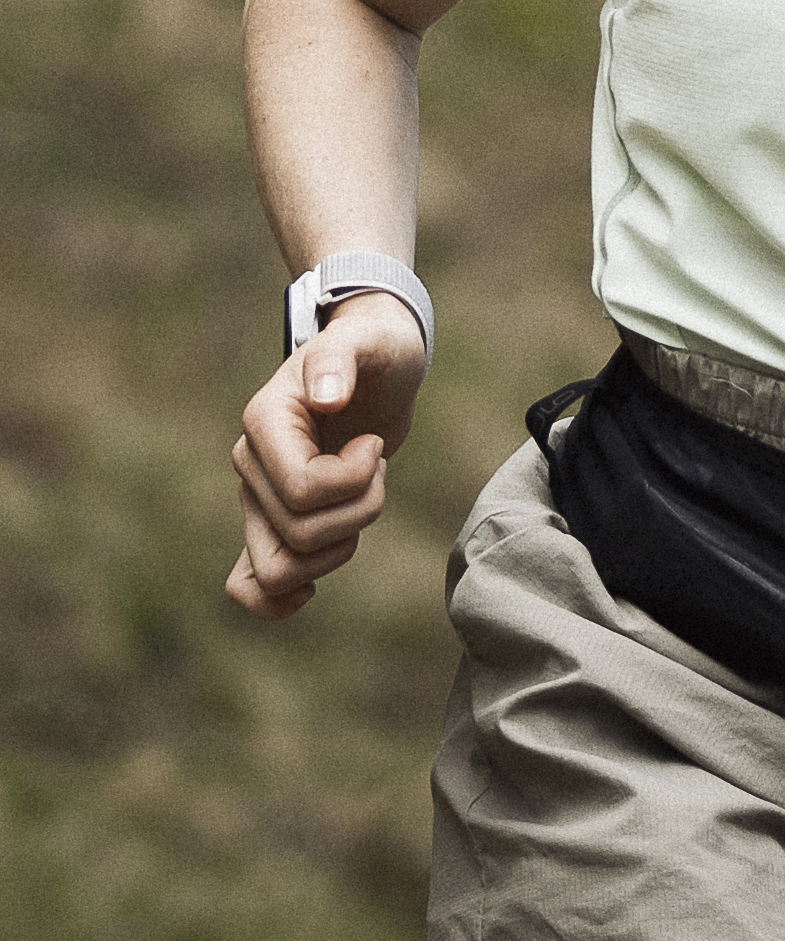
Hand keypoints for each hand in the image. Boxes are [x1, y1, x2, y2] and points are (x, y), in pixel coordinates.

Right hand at [226, 295, 427, 620]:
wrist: (374, 363)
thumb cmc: (374, 348)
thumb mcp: (370, 339)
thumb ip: (342, 358)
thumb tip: (326, 397)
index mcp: (264, 422)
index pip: (300, 490)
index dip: (352, 481)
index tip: (374, 444)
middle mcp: (250, 465)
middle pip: (299, 534)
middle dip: (360, 510)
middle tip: (378, 466)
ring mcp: (258, 498)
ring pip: (280, 569)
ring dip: (339, 547)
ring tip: (361, 499)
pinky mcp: (274, 521)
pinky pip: (251, 585)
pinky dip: (278, 601)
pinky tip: (311, 590)